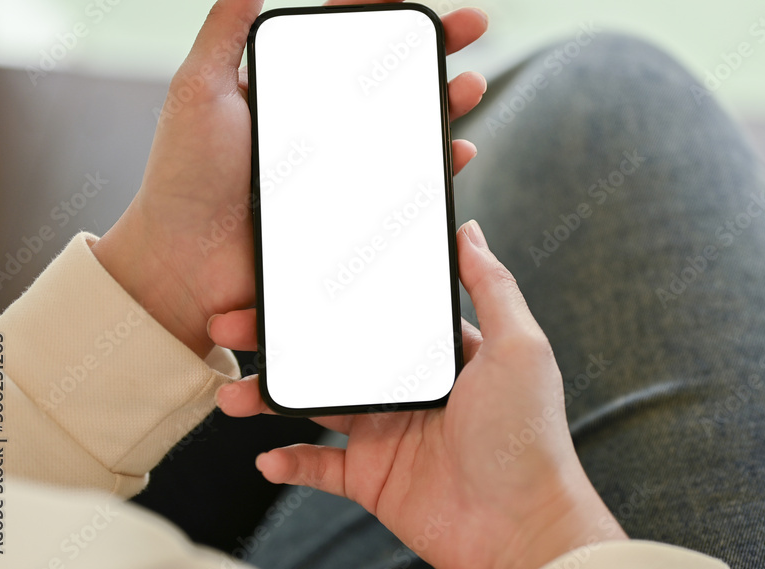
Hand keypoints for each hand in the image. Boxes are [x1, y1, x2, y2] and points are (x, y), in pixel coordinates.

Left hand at [91, 0, 488, 358]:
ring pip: (407, 119)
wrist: (185, 263)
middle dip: (437, 42)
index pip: (345, 24)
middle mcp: (321, 117)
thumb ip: (226, 26)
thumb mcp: (200, 90)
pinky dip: (437, 161)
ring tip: (472, 85)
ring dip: (446, 99)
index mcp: (289, 81)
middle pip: (391, 68)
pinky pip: (406, 178)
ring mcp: (341, 161)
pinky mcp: (353, 204)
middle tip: (475, 23)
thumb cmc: (184, 176)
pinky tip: (457, 147)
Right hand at [213, 220, 627, 568]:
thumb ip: (494, 288)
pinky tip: (268, 454)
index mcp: (441, 354)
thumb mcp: (519, 348)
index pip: (382, 314)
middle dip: (287, 342)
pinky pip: (321, 467)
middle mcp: (412, 390)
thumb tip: (472, 234)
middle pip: (337, 355)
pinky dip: (291, 462)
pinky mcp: (375, 480)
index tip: (294, 277)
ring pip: (318, 406)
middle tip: (239, 327)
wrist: (519, 530)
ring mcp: (389, 435)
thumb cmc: (528, 437)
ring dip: (274, 398)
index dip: (338, 295)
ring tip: (236, 393)